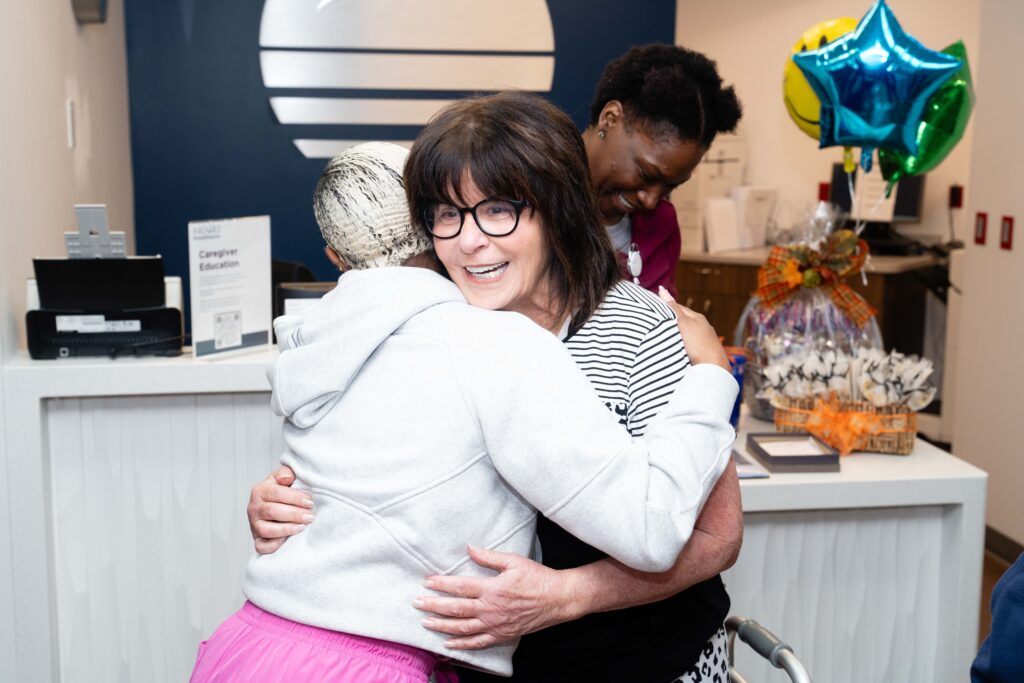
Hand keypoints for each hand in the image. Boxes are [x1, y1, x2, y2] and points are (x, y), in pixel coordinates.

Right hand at [247, 465, 312, 553]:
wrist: (277, 505)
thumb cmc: (284, 492)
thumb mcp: (284, 477)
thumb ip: (286, 473)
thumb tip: (287, 478)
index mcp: (259, 490)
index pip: (276, 493)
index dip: (294, 497)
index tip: (310, 502)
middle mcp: (253, 508)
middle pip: (272, 512)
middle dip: (294, 514)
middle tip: (310, 516)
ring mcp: (254, 525)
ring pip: (266, 530)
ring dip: (286, 529)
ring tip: (302, 527)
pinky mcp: (257, 539)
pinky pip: (261, 546)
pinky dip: (273, 545)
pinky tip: (287, 541)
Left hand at [413, 546, 577, 649]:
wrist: (558, 599)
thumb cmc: (537, 577)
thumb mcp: (514, 561)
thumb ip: (489, 557)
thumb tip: (469, 548)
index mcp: (492, 588)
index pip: (460, 587)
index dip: (441, 584)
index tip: (426, 582)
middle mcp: (491, 609)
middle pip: (456, 609)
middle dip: (434, 605)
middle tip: (416, 603)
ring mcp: (496, 624)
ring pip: (462, 628)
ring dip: (442, 625)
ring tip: (425, 622)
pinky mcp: (502, 635)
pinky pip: (478, 643)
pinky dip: (461, 645)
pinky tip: (447, 644)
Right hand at [658, 286, 729, 369]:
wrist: (713, 366)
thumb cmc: (698, 343)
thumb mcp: (683, 323)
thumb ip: (673, 308)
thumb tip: (663, 290)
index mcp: (698, 317)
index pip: (679, 308)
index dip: (667, 307)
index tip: (654, 307)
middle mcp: (703, 326)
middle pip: (684, 321)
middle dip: (672, 321)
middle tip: (657, 322)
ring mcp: (705, 339)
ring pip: (687, 333)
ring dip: (678, 333)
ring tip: (665, 336)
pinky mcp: (704, 352)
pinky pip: (690, 344)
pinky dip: (683, 344)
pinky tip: (678, 348)